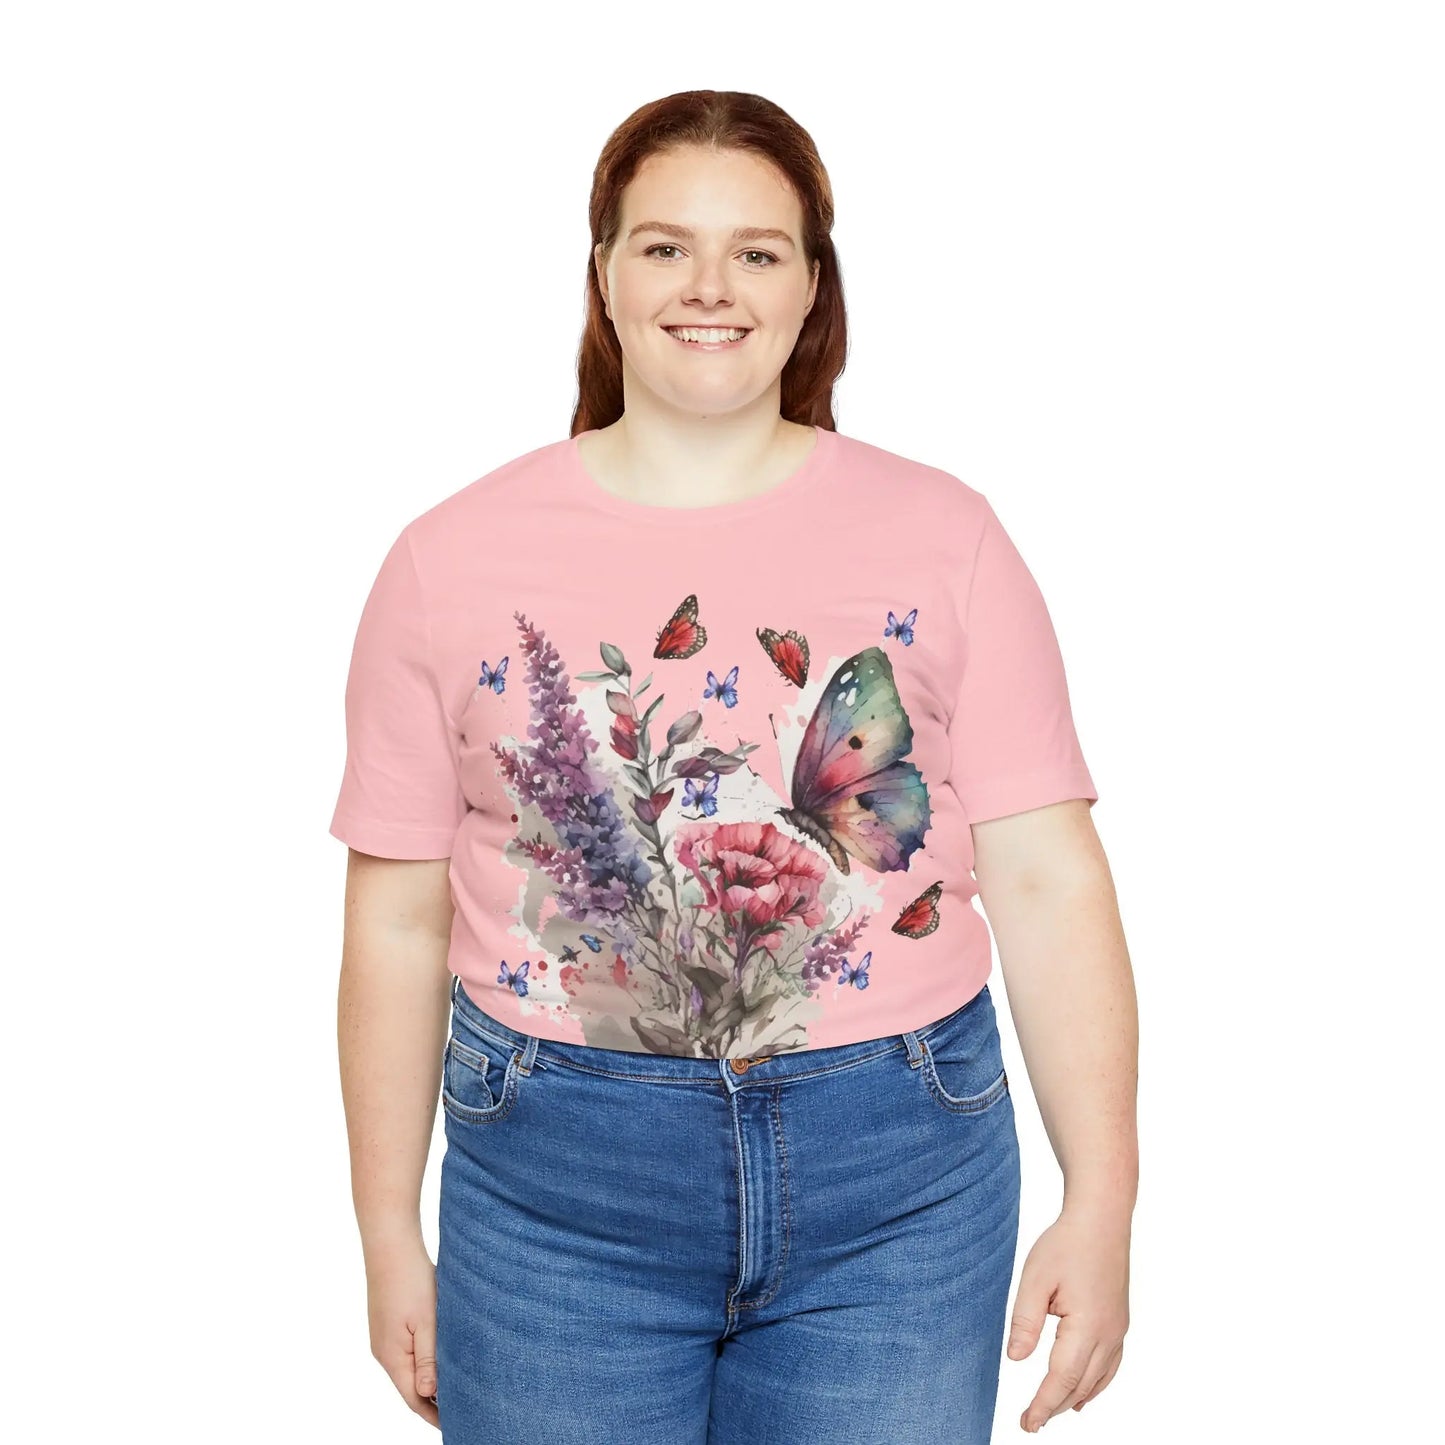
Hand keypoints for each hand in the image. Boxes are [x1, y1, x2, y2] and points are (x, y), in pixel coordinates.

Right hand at [365, 1235, 440, 1428]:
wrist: (390, 1244)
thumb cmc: (410, 1279)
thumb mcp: (426, 1320)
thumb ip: (428, 1358)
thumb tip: (429, 1393)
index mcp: (392, 1357)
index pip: (414, 1398)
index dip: (434, 1414)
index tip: (456, 1423)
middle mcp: (384, 1352)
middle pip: (410, 1387)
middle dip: (434, 1400)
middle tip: (463, 1408)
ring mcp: (384, 1338)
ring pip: (409, 1368)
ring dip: (430, 1378)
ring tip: (456, 1386)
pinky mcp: (389, 1324)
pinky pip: (407, 1351)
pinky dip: (424, 1360)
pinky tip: (441, 1355)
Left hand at [1006, 1203, 1130, 1430]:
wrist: (1102, 1219)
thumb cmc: (1066, 1244)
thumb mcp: (1035, 1279)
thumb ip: (1025, 1321)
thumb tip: (1016, 1359)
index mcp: (1088, 1327)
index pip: (1063, 1379)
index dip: (1043, 1405)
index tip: (1027, 1424)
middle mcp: (1109, 1334)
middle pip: (1081, 1384)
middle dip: (1055, 1406)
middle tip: (1031, 1423)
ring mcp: (1118, 1329)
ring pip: (1099, 1379)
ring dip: (1075, 1397)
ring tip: (1052, 1412)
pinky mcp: (1119, 1320)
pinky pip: (1111, 1365)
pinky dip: (1096, 1384)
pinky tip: (1084, 1392)